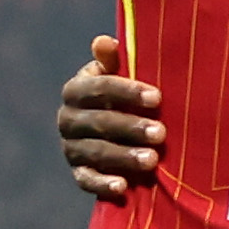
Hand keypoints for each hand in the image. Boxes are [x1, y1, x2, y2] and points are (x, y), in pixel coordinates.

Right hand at [59, 35, 164, 203]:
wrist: (118, 127)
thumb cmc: (126, 94)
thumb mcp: (122, 74)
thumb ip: (115, 60)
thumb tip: (103, 41)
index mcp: (77, 89)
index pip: (98, 87)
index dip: (127, 91)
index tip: (157, 98)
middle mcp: (68, 118)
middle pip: (98, 122)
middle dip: (131, 127)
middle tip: (161, 134)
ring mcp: (71, 147)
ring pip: (95, 152)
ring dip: (124, 156)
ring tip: (152, 160)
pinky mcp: (79, 171)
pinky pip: (86, 180)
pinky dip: (103, 184)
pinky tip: (123, 186)